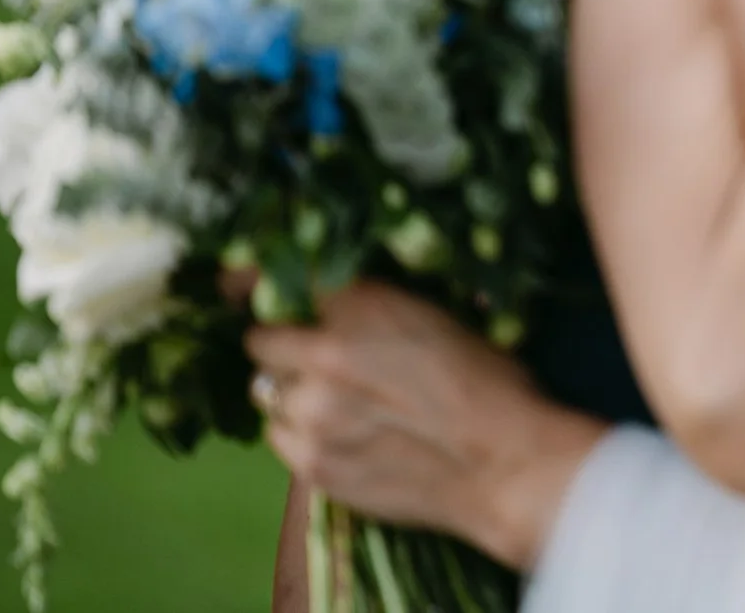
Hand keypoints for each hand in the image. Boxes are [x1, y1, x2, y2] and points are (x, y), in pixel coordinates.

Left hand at [245, 283, 605, 570]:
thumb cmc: (492, 383)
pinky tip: (338, 436)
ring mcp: (311, 416)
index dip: (255, 280)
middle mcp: (321, 357)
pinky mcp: (311, 466)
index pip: (284, 279)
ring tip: (336, 405)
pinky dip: (300, 433)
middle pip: (262, 342)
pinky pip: (281, 438)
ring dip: (293, 393)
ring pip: (269, 394)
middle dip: (284, 345)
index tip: (239, 283)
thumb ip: (376, 310)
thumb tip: (334, 301)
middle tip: (315, 357)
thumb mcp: (439, 320)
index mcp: (362, 308)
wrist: (506, 465)